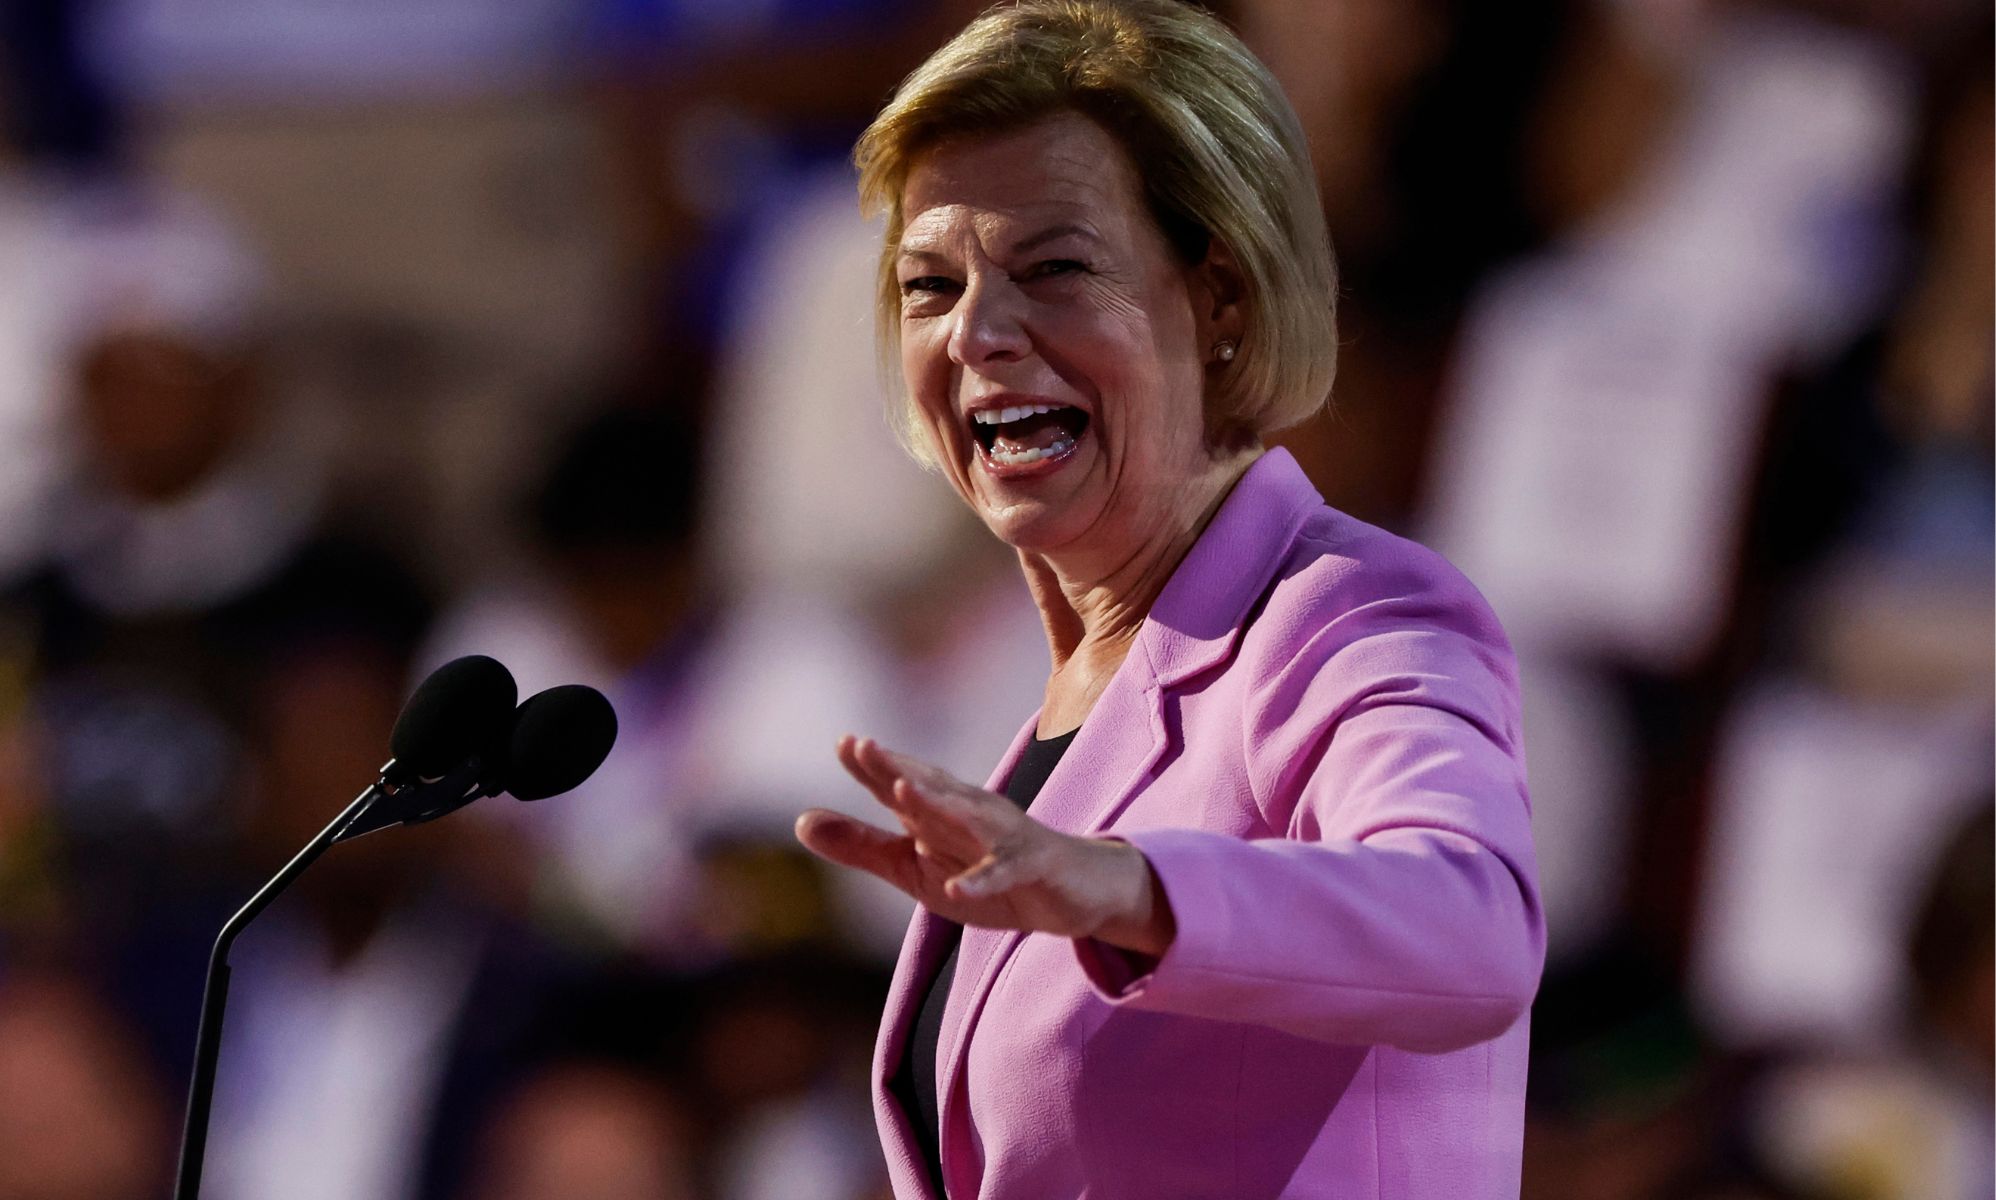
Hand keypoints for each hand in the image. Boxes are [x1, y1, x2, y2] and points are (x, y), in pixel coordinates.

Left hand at [795, 736, 1175, 957]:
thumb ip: (862, 846)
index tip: (843, 742)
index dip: (870, 765)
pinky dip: (982, 878)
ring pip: (967, 818)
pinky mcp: (1031, 868)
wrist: (1070, 893)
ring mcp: (1003, 837)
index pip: (899, 784)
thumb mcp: (915, 869)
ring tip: (902, 790)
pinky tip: (958, 886)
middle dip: (896, 766)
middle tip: (862, 745)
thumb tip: (799, 820)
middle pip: (929, 788)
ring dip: (936, 804)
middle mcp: (970, 813)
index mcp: (938, 812)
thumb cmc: (985, 873)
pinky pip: (1003, 873)